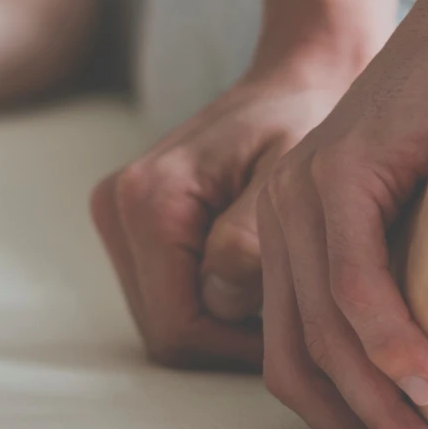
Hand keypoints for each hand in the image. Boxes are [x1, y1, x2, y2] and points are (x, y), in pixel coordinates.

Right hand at [90, 65, 346, 370]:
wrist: (303, 76)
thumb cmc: (308, 118)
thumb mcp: (292, 177)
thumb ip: (252, 238)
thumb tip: (225, 303)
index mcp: (149, 202)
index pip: (180, 329)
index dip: (242, 352)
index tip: (308, 342)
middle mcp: (119, 209)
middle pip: (169, 332)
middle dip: (235, 344)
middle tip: (307, 330)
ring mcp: (122, 216)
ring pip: (171, 319)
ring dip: (229, 327)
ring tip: (296, 306)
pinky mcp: (139, 221)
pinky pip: (174, 293)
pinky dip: (221, 304)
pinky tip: (274, 287)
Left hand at [257, 2, 427, 428]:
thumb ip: (416, 292)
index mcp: (293, 246)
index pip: (293, 360)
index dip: (342, 425)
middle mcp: (281, 226)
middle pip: (299, 359)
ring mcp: (301, 198)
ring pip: (324, 331)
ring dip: (381, 406)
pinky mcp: (338, 174)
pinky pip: (355, 279)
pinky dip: (392, 341)